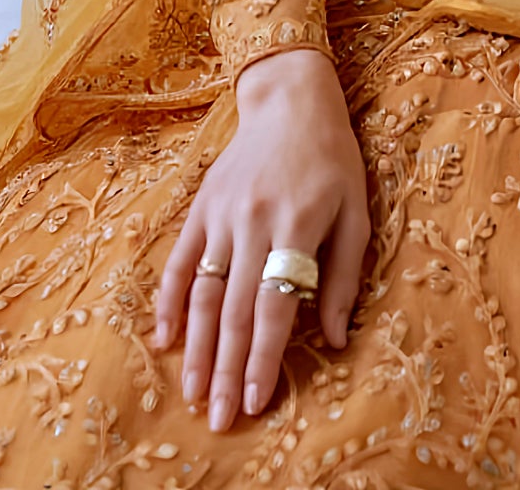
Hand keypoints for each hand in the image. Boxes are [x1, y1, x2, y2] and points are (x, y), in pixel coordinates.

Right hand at [153, 49, 369, 431]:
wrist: (289, 98)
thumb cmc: (332, 157)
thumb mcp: (356, 209)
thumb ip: (345, 275)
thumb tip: (334, 340)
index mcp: (297, 224)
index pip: (275, 305)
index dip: (264, 357)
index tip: (258, 400)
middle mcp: (253, 221)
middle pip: (236, 310)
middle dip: (227, 370)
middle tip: (220, 420)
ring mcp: (221, 214)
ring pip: (203, 293)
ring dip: (196, 348)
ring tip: (193, 394)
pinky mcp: (200, 206)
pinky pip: (179, 261)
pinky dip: (168, 302)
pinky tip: (163, 339)